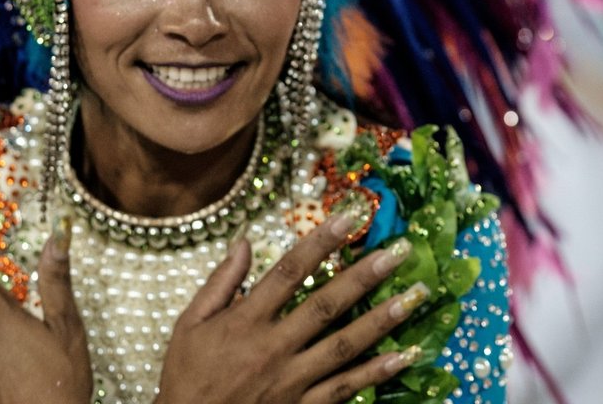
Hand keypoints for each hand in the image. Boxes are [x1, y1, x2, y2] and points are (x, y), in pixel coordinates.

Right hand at [155, 209, 427, 403]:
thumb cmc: (186, 378)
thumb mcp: (189, 325)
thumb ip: (220, 283)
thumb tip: (244, 241)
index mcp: (245, 320)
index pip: (289, 270)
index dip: (321, 241)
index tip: (350, 216)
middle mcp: (273, 346)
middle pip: (327, 304)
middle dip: (366, 275)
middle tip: (400, 250)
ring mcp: (291, 380)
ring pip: (345, 345)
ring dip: (383, 319)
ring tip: (415, 296)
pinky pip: (345, 388)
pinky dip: (376, 373)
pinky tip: (405, 356)